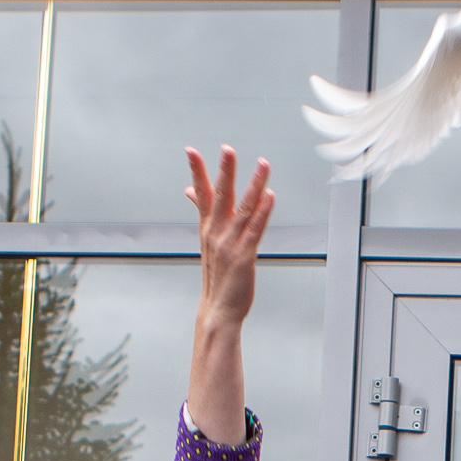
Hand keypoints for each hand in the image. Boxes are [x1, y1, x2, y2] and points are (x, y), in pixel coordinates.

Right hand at [185, 146, 274, 328]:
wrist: (217, 310)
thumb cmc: (217, 276)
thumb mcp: (208, 242)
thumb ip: (204, 215)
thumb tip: (191, 192)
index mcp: (207, 229)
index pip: (201, 194)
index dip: (197, 172)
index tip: (191, 151)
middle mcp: (216, 233)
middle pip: (220, 196)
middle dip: (224, 171)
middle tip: (227, 149)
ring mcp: (229, 244)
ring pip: (243, 208)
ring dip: (254, 185)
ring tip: (263, 164)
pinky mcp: (244, 257)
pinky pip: (255, 230)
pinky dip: (263, 212)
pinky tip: (270, 196)